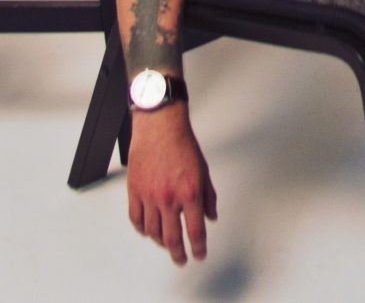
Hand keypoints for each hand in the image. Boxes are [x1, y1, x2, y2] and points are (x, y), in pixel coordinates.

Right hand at [126, 101, 217, 264]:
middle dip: (178, 253)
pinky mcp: (134, 191)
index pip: (195, 231)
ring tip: (167, 244)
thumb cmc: (182, 142)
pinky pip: (136, 220)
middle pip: (172, 239)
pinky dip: (142, 229)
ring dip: (160, 242)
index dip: (198, 247)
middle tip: (181, 259)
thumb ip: (208, 196)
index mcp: (189, 192)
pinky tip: (148, 230)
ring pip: (153, 232)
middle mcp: (168, 197)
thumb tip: (211, 216)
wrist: (160, 125)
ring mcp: (149, 196)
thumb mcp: (204, 169)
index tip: (199, 254)